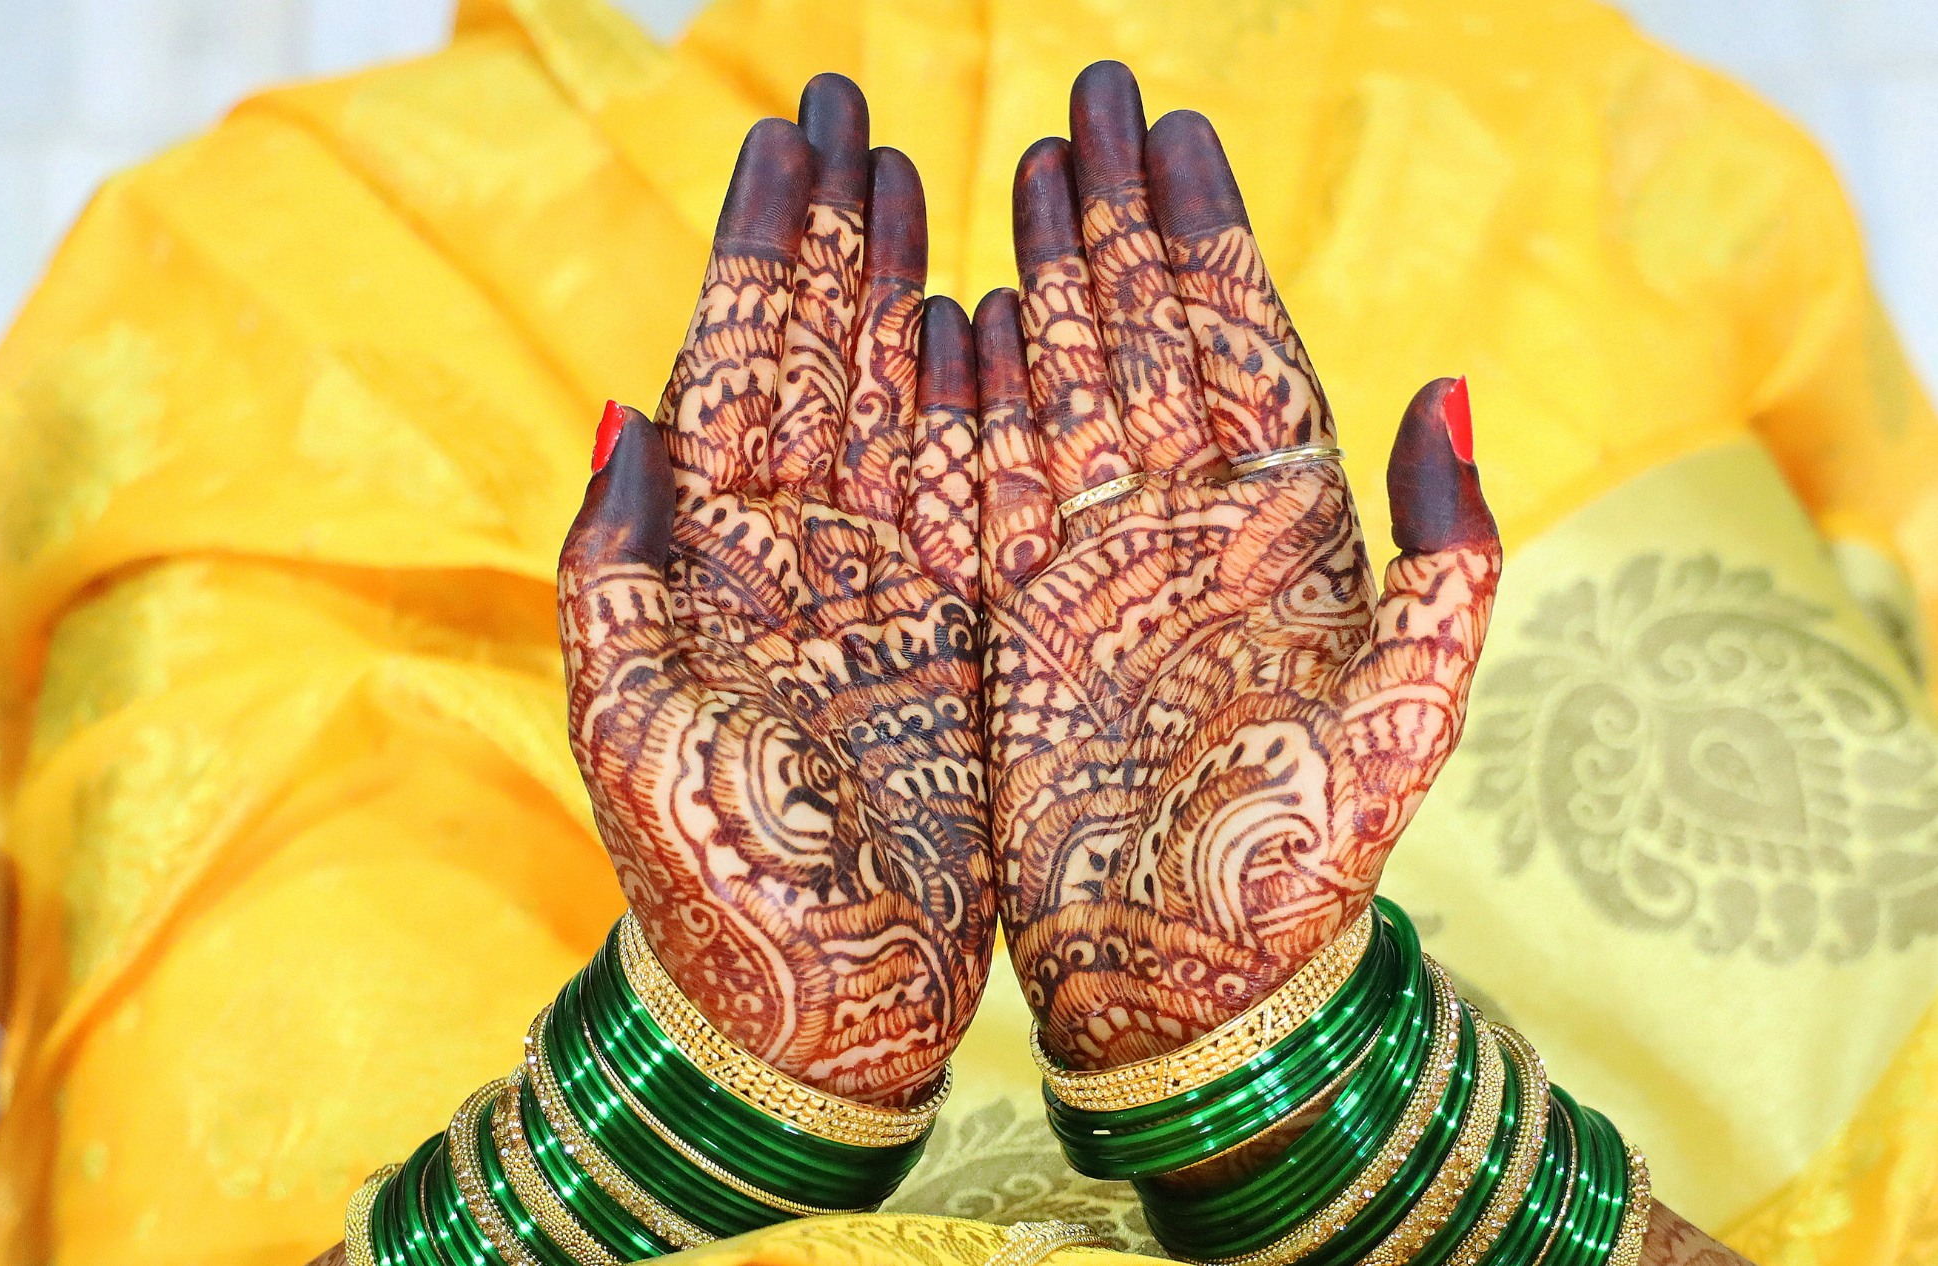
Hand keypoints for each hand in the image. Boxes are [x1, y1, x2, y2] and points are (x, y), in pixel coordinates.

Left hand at [557, 76, 990, 1105]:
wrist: (814, 1013)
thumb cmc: (714, 888)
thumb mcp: (633, 729)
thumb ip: (619, 569)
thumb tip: (626, 407)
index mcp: (711, 560)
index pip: (743, 363)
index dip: (768, 247)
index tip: (791, 134)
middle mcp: (798, 553)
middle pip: (822, 356)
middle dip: (837, 231)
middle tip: (855, 106)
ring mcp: (879, 587)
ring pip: (899, 406)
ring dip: (909, 291)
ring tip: (932, 178)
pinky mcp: (953, 635)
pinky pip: (974, 497)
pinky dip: (983, 409)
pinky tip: (991, 322)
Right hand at [976, 62, 1500, 1069]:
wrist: (1188, 982)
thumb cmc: (1303, 866)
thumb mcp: (1406, 713)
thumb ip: (1441, 554)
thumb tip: (1453, 387)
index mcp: (1287, 535)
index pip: (1238, 344)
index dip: (1202, 234)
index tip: (1168, 128)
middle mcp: (1187, 532)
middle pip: (1145, 339)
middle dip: (1116, 217)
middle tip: (1086, 98)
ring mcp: (1098, 566)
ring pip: (1066, 390)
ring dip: (1046, 278)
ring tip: (1022, 169)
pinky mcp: (1023, 617)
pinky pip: (992, 485)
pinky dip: (975, 399)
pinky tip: (960, 312)